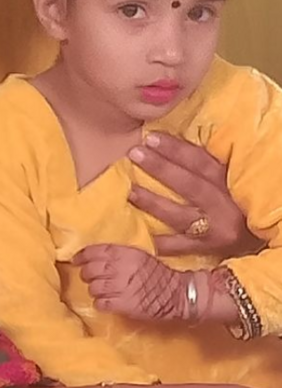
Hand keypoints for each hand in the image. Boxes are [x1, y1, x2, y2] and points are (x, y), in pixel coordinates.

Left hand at [74, 243, 186, 320]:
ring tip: (101, 291)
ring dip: (94, 290)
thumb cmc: (157, 273)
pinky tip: (105, 303)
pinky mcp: (123, 304)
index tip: (76, 260)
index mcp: (123, 253)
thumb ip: (117, 254)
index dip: (81, 256)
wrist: (175, 293)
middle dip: (86, 275)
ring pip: (93, 288)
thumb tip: (94, 256)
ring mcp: (120, 286)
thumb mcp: (137, 255)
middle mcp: (119, 268)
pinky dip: (100, 304)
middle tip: (90, 278)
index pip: (93, 251)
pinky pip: (100, 303)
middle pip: (90, 270)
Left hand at [128, 132, 262, 256]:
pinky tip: (140, 234)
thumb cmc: (235, 201)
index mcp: (229, 183)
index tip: (150, 137)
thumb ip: (202, 166)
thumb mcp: (226, 180)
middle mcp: (224, 206)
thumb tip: (165, 145)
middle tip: (134, 154)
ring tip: (130, 191)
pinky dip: (159, 242)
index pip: (201, 161)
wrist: (257, 239)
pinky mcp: (208, 251)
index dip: (175, 149)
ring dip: (153, 203)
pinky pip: (179, 247)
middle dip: (160, 168)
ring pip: (180, 215)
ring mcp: (215, 230)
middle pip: (190, 185)